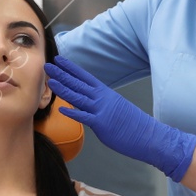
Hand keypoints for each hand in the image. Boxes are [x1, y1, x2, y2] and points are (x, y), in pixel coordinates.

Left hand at [44, 56, 195, 180]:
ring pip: (78, 97)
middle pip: (78, 83)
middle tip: (47, 65)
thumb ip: (99, 103)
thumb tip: (84, 102)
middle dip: (62, 74)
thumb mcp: (114, 107)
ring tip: (50, 81)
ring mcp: (101, 110)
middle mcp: (102, 98)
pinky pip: (84, 116)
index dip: (71, 68)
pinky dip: (72, 112)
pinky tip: (61, 108)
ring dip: (63, 88)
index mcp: (105, 93)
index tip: (59, 60)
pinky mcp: (101, 123)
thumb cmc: (131, 123)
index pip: (84, 76)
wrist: (147, 135)